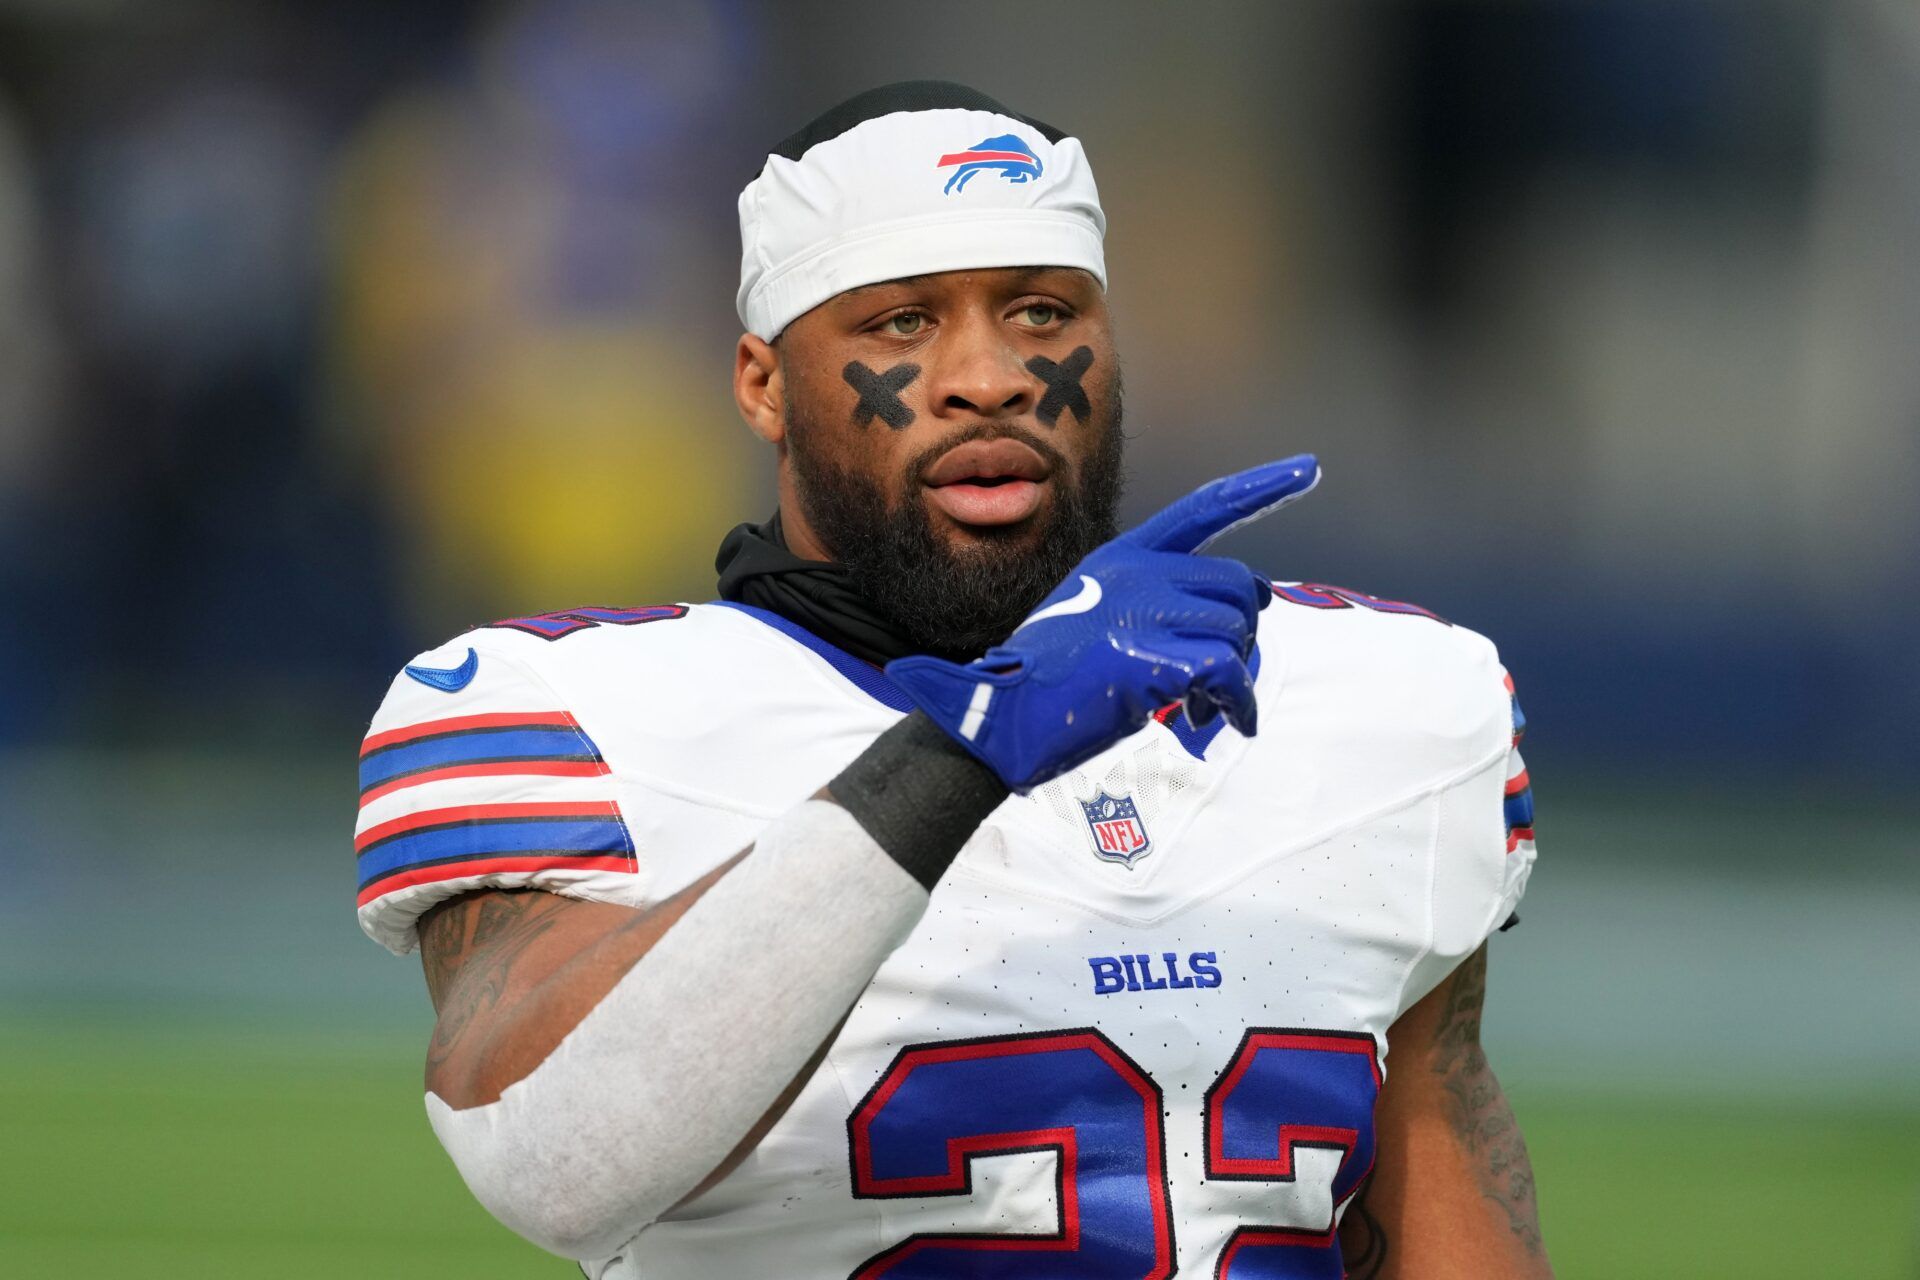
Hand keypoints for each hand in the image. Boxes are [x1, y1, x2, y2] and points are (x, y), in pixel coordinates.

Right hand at [885, 455, 1320, 791]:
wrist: (1000, 716)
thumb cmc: (1049, 678)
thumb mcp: (1097, 616)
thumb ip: (1155, 604)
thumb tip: (1233, 621)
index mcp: (1124, 556)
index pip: (1204, 509)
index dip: (1261, 488)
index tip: (1308, 469)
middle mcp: (1138, 572)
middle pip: (1237, 586)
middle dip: (1239, 632)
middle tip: (1216, 676)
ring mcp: (1144, 611)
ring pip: (1236, 631)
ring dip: (1232, 677)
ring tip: (1196, 704)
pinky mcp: (1152, 658)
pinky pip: (1229, 674)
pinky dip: (1236, 705)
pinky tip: (1223, 722)